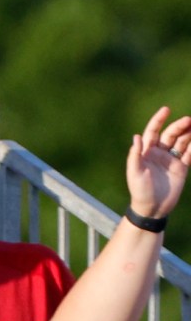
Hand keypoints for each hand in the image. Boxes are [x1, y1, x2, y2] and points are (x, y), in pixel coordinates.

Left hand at [126, 105, 190, 220]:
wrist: (152, 210)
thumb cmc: (140, 192)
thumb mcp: (134, 173)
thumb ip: (134, 155)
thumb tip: (136, 136)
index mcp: (147, 152)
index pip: (153, 131)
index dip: (159, 120)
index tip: (166, 110)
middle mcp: (160, 153)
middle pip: (170, 134)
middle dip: (179, 126)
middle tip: (188, 121)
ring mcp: (171, 160)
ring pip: (182, 141)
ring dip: (189, 133)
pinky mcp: (181, 168)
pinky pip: (189, 154)